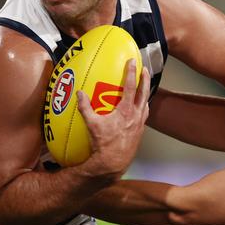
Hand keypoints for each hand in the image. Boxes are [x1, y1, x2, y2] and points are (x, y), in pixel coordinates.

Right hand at [77, 59, 150, 178]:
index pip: (130, 87)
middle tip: (145, 69)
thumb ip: (85, 107)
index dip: (132, 73)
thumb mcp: (92, 124)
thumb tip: (79, 94)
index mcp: (126, 111)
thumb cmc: (103, 144)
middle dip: (145, 79)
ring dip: (145, 93)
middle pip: (144, 92)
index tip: (132, 62)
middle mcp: (136, 115)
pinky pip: (143, 115)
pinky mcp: (140, 131)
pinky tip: (138, 108)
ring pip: (145, 104)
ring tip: (144, 87)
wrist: (113, 162)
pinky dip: (142, 107)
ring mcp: (140, 124)